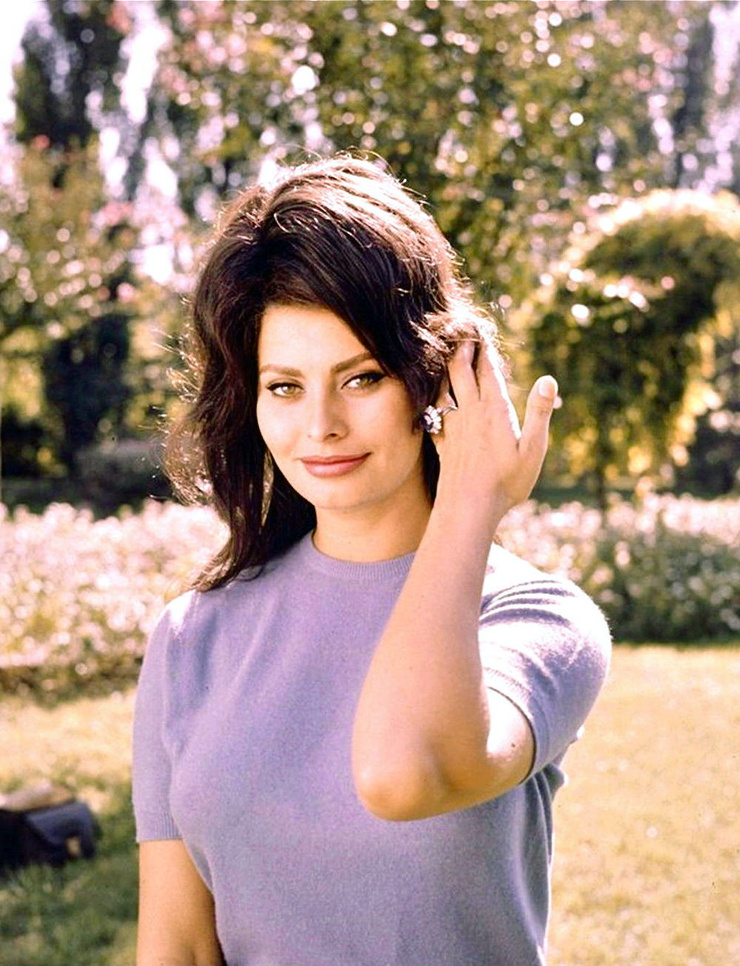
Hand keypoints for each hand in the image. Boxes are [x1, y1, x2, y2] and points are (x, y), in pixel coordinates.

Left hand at [432, 340, 557, 526]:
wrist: (469, 507)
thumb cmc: (506, 482)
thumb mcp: (533, 448)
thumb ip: (539, 413)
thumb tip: (548, 380)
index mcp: (494, 410)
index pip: (487, 371)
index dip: (484, 351)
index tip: (482, 334)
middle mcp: (470, 413)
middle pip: (460, 372)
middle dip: (461, 351)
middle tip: (463, 335)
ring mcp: (454, 427)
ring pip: (443, 388)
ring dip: (444, 370)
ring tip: (446, 357)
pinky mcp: (443, 442)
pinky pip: (434, 411)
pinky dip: (433, 398)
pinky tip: (432, 399)